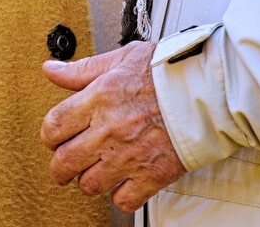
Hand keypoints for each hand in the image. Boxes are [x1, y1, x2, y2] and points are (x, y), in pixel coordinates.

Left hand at [40, 41, 186, 212]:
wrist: (210, 90)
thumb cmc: (169, 71)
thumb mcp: (122, 58)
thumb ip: (83, 69)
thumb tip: (52, 70)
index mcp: (99, 98)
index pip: (53, 126)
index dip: (50, 135)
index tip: (55, 137)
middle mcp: (110, 129)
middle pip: (64, 162)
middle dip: (60, 166)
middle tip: (66, 164)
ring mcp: (130, 155)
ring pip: (89, 184)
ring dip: (89, 180)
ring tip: (97, 170)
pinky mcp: (152, 175)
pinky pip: (123, 200)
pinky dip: (120, 195)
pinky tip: (124, 181)